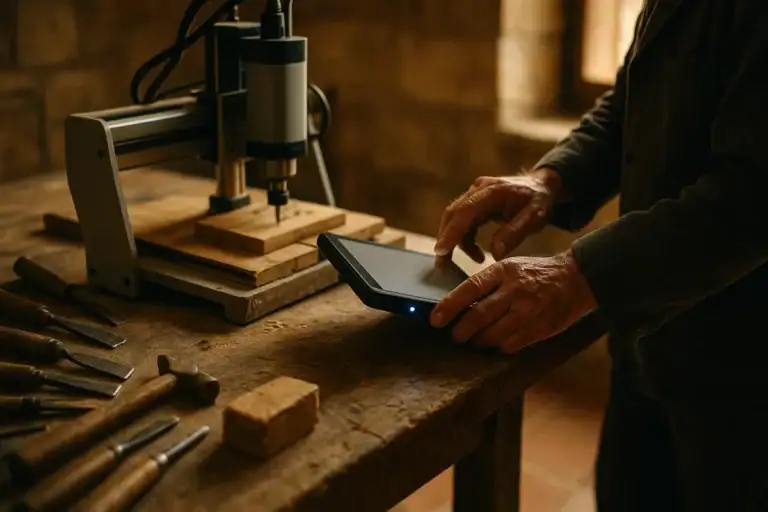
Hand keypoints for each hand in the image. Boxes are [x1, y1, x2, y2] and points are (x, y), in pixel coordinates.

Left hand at [429, 250, 595, 353]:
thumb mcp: (510, 268)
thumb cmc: (535, 274)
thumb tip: (459, 304)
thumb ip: (487, 284)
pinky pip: (511, 344)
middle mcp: (514, 290)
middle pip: (478, 316)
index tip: (435, 319)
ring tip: (475, 340)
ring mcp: (528, 310)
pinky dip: (499, 347)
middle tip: (455, 336)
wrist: (575, 278)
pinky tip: (497, 343)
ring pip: (493, 334)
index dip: (449, 306)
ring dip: (479, 341)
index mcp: (503, 271)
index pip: (469, 289)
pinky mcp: (539, 328)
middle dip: (461, 331)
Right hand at [434, 168, 562, 264]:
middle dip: (445, 240)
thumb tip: (495, 254)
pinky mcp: (474, 200)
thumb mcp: (534, 218)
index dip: (451, 232)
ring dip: (456, 241)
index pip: (465, 211)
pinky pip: (462, 221)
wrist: (541, 185)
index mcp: (493, 191)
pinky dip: (464, 238)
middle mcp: (479, 189)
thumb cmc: (539, 201)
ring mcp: (474, 193)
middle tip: (442, 265)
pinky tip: (477, 252)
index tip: (441, 251)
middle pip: (452, 214)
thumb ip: (514, 234)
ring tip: (476, 259)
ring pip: (454, 218)